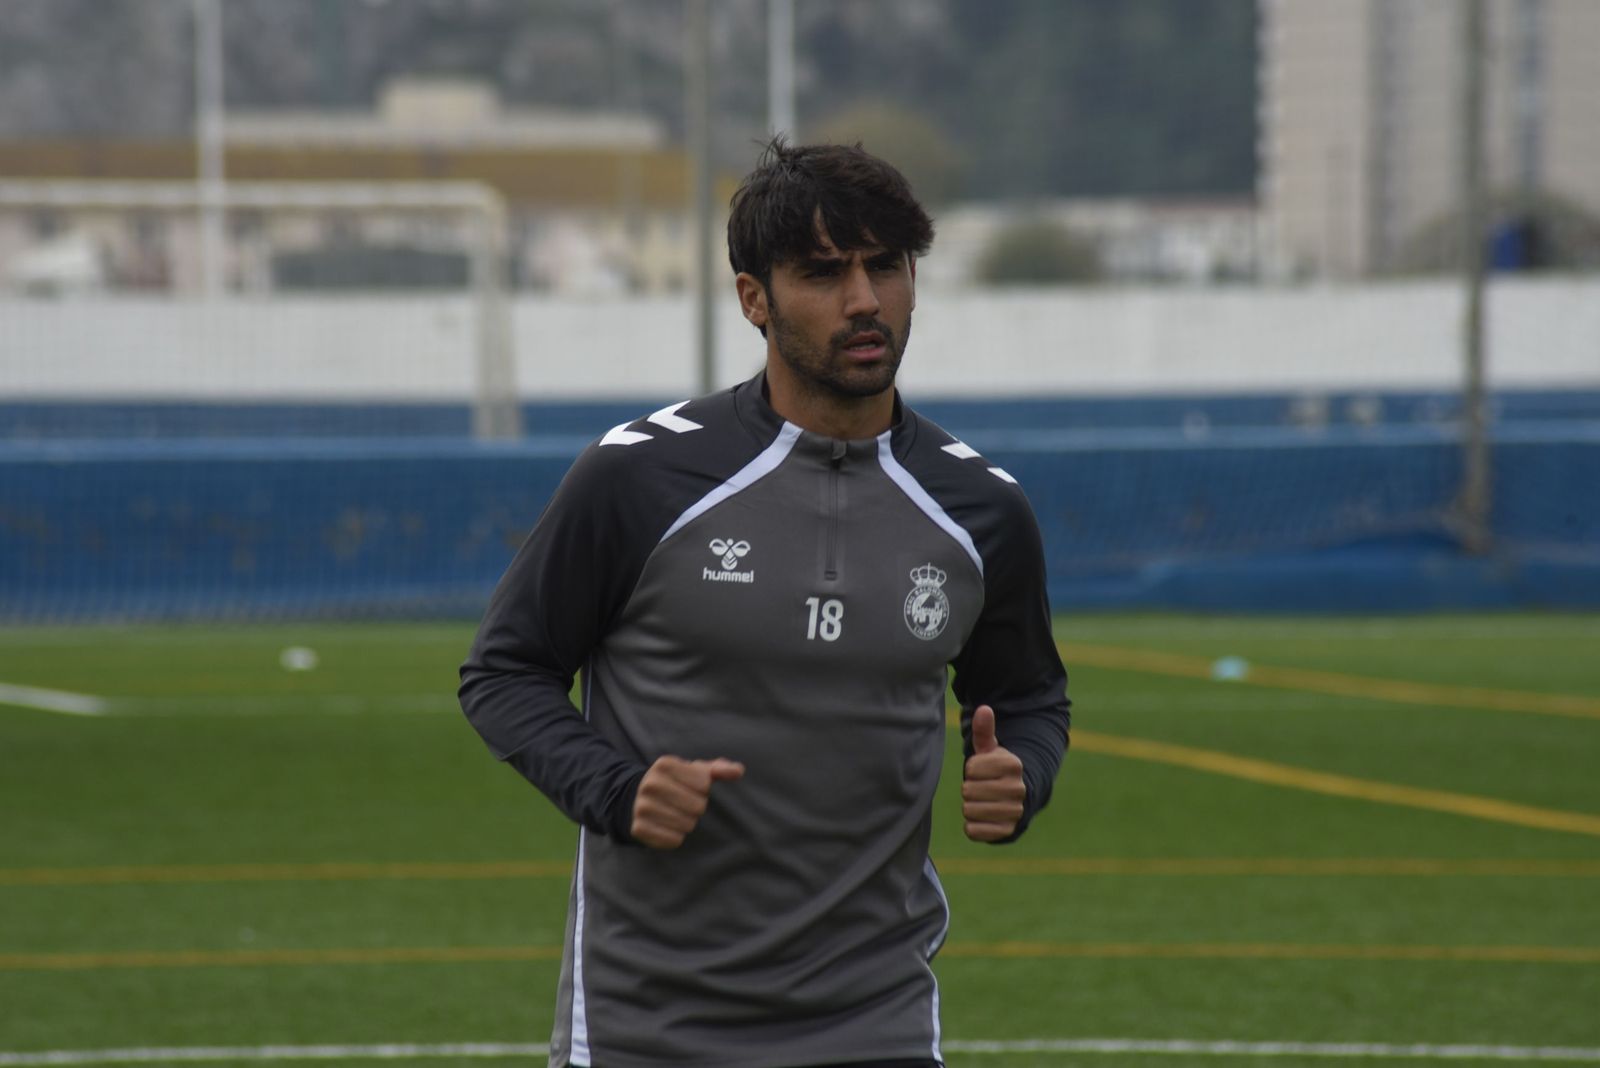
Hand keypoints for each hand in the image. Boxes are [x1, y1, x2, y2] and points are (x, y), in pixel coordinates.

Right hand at [630, 755, 744, 849]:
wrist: (640, 800)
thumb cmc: (678, 783)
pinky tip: (668, 827)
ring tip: (676, 814)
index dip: (703, 789)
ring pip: (686, 825)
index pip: (704, 784)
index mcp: (664, 764)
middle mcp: (650, 783)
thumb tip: (739, 771)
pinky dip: (676, 837)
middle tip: (685, 804)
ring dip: (687, 823)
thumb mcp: (697, 772)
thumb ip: (719, 769)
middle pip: (697, 806)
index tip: (691, 787)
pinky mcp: (638, 828)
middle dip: (697, 808)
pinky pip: (673, 840)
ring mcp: (641, 806)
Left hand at [962, 705, 1025, 841]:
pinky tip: (983, 817)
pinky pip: (972, 830)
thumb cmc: (997, 770)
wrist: (1018, 799)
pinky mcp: (1007, 832)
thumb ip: (984, 730)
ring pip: (969, 810)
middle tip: (982, 788)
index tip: (983, 771)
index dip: (972, 769)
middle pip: (968, 790)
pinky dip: (972, 825)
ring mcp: (1015, 812)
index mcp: (1013, 765)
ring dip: (970, 806)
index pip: (971, 768)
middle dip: (970, 789)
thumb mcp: (990, 749)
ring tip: (983, 801)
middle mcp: (1018, 789)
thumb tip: (983, 708)